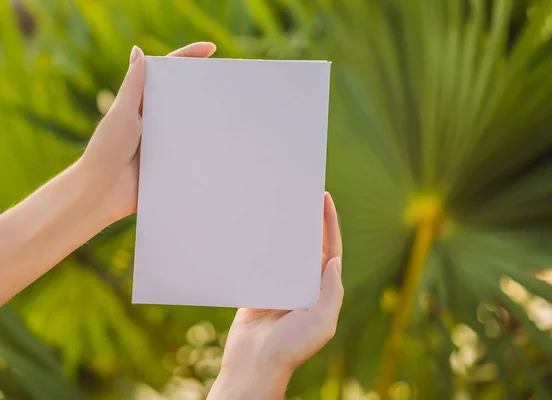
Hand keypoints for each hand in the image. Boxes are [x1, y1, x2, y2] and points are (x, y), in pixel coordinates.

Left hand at [79, 42, 216, 223]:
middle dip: (204, 88)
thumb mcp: (122, 114)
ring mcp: (165, 143)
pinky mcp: (171, 163)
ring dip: (208, 120)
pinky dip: (205, 148)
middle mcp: (156, 121)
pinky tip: (222, 144)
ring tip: (231, 112)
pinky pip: (192, 153)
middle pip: (183, 98)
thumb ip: (133, 86)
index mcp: (143, 104)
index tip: (210, 50)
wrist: (103, 192)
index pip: (167, 74)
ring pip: (191, 126)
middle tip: (228, 81)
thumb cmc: (106, 150)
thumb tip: (138, 52)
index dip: (187, 58)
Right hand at [209, 193, 343, 398]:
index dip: (329, 224)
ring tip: (281, 204)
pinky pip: (262, 261)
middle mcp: (304, 285)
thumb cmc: (291, 348)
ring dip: (285, 230)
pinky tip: (258, 228)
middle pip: (308, 245)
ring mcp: (281, 285)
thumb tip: (335, 261)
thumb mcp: (321, 322)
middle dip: (308, 221)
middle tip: (302, 195)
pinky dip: (262, 245)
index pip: (330, 249)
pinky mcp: (259, 287)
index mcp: (321, 291)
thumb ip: (331, 293)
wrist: (254, 364)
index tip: (324, 199)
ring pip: (285, 250)